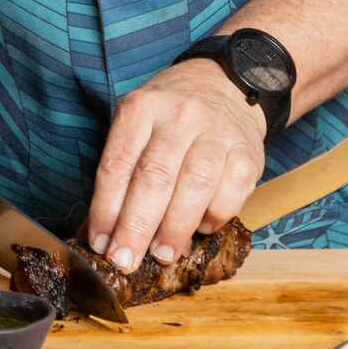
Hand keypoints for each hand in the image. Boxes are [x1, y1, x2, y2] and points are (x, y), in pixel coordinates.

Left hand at [85, 59, 263, 273]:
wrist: (225, 85)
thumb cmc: (170, 117)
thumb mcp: (136, 126)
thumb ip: (119, 175)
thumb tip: (99, 235)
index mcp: (141, 108)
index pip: (118, 164)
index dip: (106, 210)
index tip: (101, 245)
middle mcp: (180, 115)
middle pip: (155, 177)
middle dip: (137, 227)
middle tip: (126, 262)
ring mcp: (217, 132)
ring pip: (195, 186)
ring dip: (175, 229)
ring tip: (162, 255)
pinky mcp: (248, 153)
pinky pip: (231, 194)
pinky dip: (214, 219)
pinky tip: (200, 229)